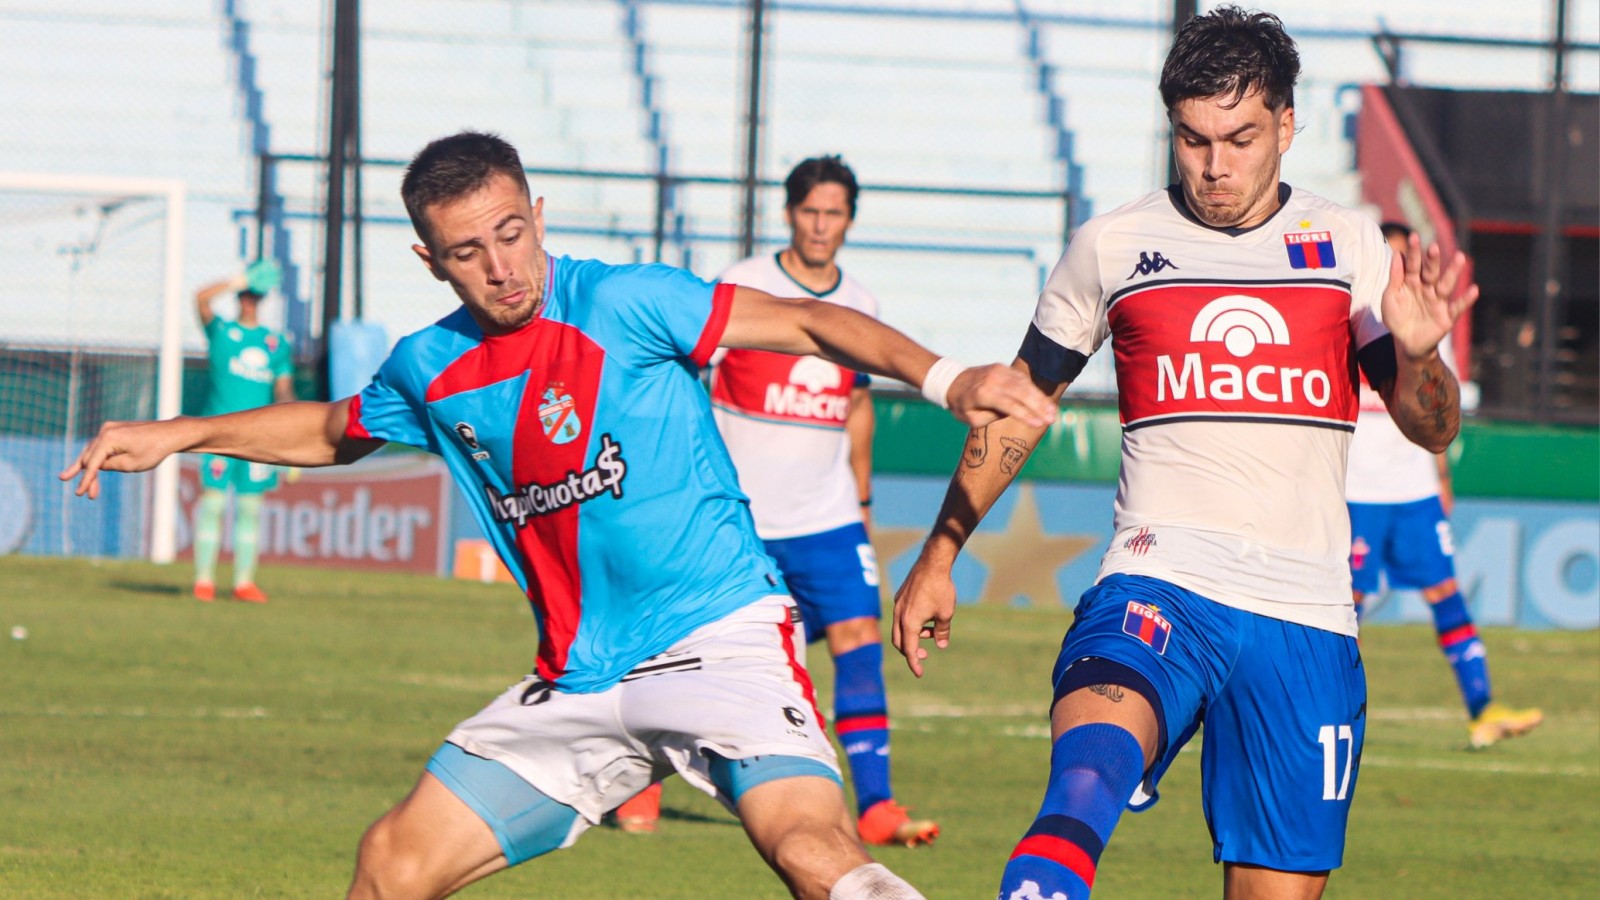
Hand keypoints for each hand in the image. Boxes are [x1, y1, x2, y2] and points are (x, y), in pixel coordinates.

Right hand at [59, 419, 195, 499]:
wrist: (171, 433)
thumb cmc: (154, 450)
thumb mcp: (131, 464)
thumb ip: (110, 465)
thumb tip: (96, 465)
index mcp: (109, 437)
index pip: (92, 463)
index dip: (85, 479)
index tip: (79, 493)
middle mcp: (106, 430)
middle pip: (90, 457)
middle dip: (89, 476)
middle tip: (87, 495)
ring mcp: (110, 428)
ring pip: (93, 451)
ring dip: (89, 468)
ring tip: (75, 481)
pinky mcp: (115, 429)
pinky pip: (101, 446)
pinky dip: (97, 457)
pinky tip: (84, 467)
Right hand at [891, 551, 958, 676]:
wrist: (932, 563)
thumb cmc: (940, 589)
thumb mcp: (946, 614)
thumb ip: (942, 632)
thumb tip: (941, 645)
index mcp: (909, 623)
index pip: (909, 650)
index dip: (914, 663)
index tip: (919, 673)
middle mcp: (899, 615)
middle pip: (899, 642)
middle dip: (911, 651)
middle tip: (925, 655)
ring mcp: (897, 605)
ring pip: (900, 629)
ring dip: (914, 635)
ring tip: (932, 630)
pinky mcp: (900, 597)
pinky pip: (902, 617)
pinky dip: (911, 623)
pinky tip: (927, 617)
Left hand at [946, 364, 1055, 428]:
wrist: (952, 381)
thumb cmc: (962, 405)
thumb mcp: (972, 418)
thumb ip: (992, 417)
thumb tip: (1013, 412)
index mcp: (983, 394)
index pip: (1009, 405)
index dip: (1025, 415)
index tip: (1039, 424)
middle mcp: (992, 380)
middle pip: (1021, 393)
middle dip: (1038, 406)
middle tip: (1052, 419)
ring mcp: (999, 371)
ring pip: (1024, 384)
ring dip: (1040, 398)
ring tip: (1052, 412)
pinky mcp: (1003, 367)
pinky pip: (1022, 379)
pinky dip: (1034, 389)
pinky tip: (1043, 402)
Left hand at [1382, 234, 1478, 361]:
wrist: (1406, 342)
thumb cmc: (1397, 318)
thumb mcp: (1390, 298)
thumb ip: (1394, 278)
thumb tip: (1397, 254)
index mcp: (1411, 282)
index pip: (1412, 264)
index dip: (1413, 252)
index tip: (1413, 236)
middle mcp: (1427, 288)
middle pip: (1430, 272)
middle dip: (1432, 260)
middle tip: (1433, 247)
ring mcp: (1438, 301)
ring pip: (1446, 284)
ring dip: (1453, 272)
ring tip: (1460, 258)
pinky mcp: (1447, 316)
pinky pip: (1457, 306)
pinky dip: (1466, 299)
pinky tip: (1474, 289)